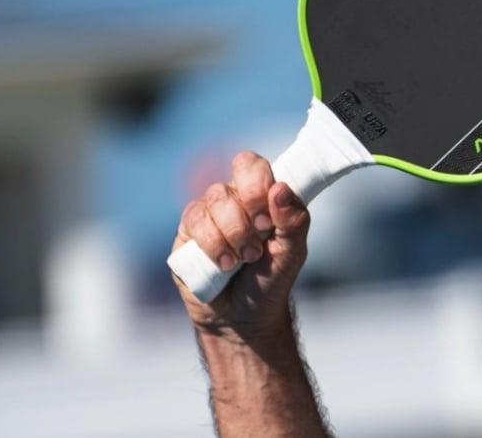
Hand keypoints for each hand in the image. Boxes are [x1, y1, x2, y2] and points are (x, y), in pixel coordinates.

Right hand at [171, 151, 311, 341]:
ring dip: (233, 235)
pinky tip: (223, 264)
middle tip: (259, 243)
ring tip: (243, 260)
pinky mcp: (187, 232)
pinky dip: (213, 244)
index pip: (252, 164)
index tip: (268, 218)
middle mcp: (232, 198)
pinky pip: (195, 220)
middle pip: (233, 182)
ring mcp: (208, 212)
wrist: (242, 317)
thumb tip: (281, 189)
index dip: (258, 183)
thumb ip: (294, 220)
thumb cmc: (271, 279)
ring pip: (214, 200)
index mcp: (260, 194)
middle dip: (249, 216)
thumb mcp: (293, 252)